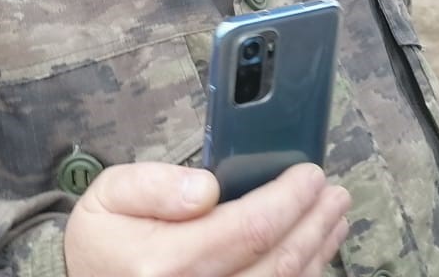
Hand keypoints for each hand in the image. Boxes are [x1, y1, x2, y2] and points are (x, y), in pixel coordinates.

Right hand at [63, 161, 350, 276]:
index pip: (247, 229)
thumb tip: (206, 188)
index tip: (309, 175)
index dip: (287, 201)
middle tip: (334, 194)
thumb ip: (153, 185)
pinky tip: (313, 253)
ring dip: (316, 252)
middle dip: (313, 224)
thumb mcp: (109, 195)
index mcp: (163, 264)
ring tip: (333, 218)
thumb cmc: (105, 241)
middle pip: (276, 263)